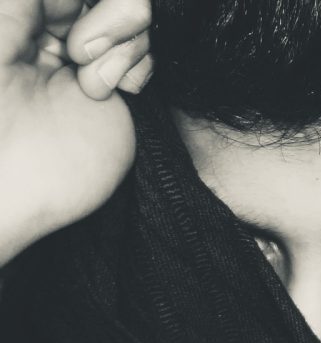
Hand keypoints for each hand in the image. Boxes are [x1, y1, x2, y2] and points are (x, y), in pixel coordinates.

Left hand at [0, 0, 151, 265]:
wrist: (17, 190)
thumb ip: (26, 0)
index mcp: (22, 17)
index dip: (88, 1)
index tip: (68, 20)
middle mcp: (57, 30)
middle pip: (111, 0)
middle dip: (110, 16)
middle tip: (77, 54)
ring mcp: (92, 58)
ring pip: (135, 16)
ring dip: (124, 43)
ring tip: (93, 84)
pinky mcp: (120, 86)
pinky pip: (148, 50)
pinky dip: (140, 63)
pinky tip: (118, 89)